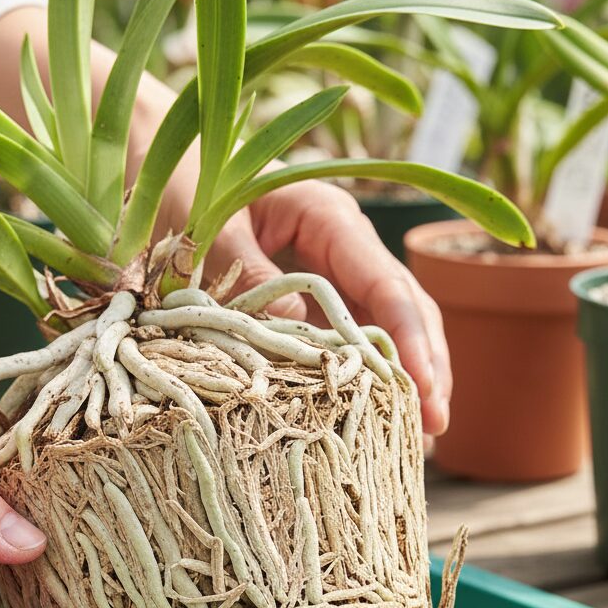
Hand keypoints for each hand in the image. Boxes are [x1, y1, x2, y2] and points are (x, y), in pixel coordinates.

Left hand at [208, 181, 451, 435]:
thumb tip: (294, 330)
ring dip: (406, 375)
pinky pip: (353, 336)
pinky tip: (376, 413)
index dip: (409, 338)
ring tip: (420, 432)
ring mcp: (337, 272)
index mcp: (330, 218)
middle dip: (425, 365)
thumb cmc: (191, 190)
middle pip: (406, 307)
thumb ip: (251, 275)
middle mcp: (347, 245)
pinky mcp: (318, 297)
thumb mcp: (214, 230)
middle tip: (433, 424)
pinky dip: (368, 373)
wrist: (174, 174)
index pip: (386, 284)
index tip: (421, 387)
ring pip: (390, 325)